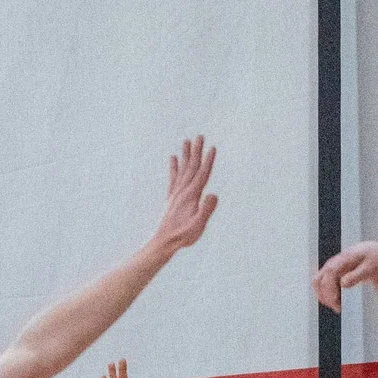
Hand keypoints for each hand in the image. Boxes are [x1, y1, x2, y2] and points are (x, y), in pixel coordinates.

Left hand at [151, 136, 217, 253]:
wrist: (164, 241)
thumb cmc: (183, 236)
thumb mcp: (198, 225)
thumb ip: (206, 210)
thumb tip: (213, 194)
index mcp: (191, 195)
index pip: (202, 174)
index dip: (208, 161)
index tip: (212, 147)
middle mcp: (183, 191)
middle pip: (192, 167)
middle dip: (197, 151)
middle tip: (200, 136)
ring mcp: (176, 193)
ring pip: (182, 169)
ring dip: (186, 155)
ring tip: (186, 141)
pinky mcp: (171, 198)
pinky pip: (173, 178)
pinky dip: (174, 167)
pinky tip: (173, 158)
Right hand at [312, 241, 377, 311]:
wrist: (370, 254)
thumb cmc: (371, 260)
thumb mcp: (369, 268)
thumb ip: (357, 275)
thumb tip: (343, 283)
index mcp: (343, 259)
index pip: (330, 272)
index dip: (329, 286)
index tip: (335, 299)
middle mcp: (332, 263)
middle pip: (319, 280)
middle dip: (326, 296)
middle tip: (338, 308)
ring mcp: (329, 268)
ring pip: (317, 284)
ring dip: (324, 298)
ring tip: (338, 307)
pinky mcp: (329, 275)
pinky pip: (321, 287)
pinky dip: (326, 296)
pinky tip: (338, 302)